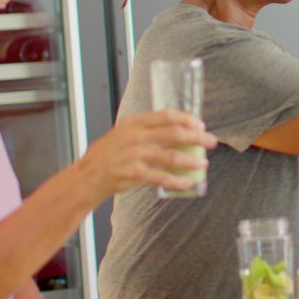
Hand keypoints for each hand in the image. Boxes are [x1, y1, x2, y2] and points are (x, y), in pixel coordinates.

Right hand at [75, 109, 217, 196]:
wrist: (87, 175)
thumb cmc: (109, 155)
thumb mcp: (125, 134)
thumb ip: (147, 131)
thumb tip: (178, 132)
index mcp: (135, 122)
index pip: (167, 115)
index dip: (187, 119)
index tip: (200, 124)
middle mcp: (136, 135)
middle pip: (175, 133)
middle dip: (197, 137)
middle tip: (211, 141)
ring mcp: (134, 154)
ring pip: (171, 155)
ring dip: (191, 160)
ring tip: (203, 164)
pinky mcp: (132, 172)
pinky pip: (161, 177)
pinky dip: (177, 180)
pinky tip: (188, 182)